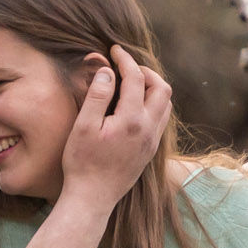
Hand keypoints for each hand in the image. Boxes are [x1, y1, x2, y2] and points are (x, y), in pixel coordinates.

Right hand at [59, 45, 171, 207]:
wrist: (92, 198)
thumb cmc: (82, 163)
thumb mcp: (83, 126)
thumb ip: (98, 95)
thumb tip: (107, 71)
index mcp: (131, 120)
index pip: (135, 78)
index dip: (125, 59)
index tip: (114, 50)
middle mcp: (148, 129)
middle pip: (161, 88)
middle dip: (146, 71)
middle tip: (126, 66)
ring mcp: (152, 141)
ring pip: (165, 104)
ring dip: (152, 88)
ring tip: (132, 83)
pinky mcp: (150, 151)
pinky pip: (161, 119)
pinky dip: (153, 104)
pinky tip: (134, 106)